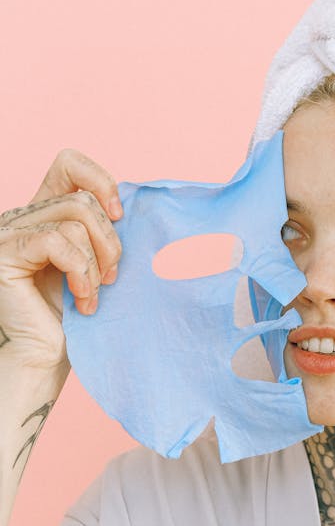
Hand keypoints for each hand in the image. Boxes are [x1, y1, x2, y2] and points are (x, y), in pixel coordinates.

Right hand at [0, 148, 122, 370]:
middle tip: (111, 280)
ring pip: (74, 220)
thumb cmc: (72, 319)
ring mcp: (8, 233)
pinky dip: (80, 272)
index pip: (69, 164)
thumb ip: (103, 230)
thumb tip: (130, 205)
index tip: (119, 217)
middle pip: (82, 201)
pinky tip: (81, 302)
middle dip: (109, 243)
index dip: (101, 182)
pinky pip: (56, 241)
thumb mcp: (96, 263)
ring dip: (96, 264)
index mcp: (42, 213)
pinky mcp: (4, 253)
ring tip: (92, 296)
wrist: (44, 361)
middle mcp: (20, 217)